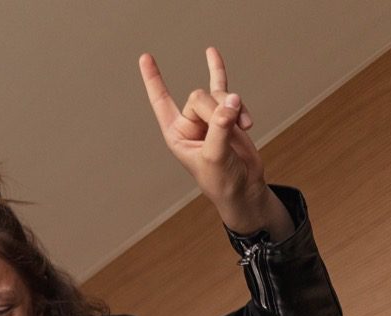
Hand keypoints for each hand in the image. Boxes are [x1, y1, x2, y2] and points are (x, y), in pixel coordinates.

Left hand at [139, 47, 292, 238]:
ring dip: (234, 107)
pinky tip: (211, 52)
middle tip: (229, 128)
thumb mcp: (216, 156)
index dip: (153, 80)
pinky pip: (221, 85)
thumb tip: (231, 101)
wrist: (244, 187)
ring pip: (217, 94)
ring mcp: (209, 117)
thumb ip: (221, 127)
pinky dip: (218, 70)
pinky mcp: (227, 114)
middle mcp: (189, 123)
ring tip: (245, 125)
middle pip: (199, 96)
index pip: (161, 101)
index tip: (145, 57)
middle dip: (216, 109)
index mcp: (176, 133)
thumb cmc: (222, 180)